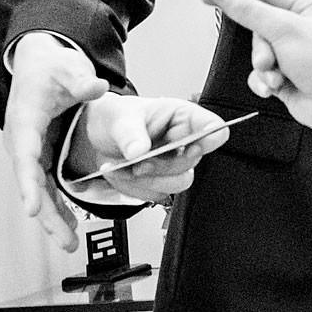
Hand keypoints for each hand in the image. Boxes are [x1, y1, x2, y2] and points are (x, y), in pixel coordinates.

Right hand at [4, 35, 108, 251]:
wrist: (38, 62)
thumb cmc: (49, 66)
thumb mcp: (68, 69)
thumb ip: (81, 81)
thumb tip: (97, 87)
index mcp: (25, 120)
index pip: (24, 156)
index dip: (27, 185)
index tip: (31, 208)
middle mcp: (22, 139)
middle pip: (30, 182)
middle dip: (45, 213)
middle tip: (63, 238)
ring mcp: (29, 149)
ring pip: (38, 189)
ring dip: (51, 217)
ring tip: (69, 242)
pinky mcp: (39, 154)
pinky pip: (46, 184)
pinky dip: (55, 205)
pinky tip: (70, 224)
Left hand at [62, 94, 231, 202]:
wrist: (98, 135)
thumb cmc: (116, 117)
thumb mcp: (118, 117)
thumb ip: (129, 133)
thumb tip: (139, 151)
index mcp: (182, 117)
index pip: (212, 127)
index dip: (208, 139)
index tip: (188, 147)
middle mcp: (183, 142)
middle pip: (190, 164)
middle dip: (159, 166)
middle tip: (134, 161)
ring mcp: (174, 164)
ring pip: (175, 184)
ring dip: (145, 180)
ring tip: (121, 167)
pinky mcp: (161, 182)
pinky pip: (154, 195)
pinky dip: (132, 188)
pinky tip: (120, 173)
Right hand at [201, 0, 311, 132]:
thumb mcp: (283, 29)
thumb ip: (247, 9)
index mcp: (310, 10)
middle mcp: (304, 32)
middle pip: (259, 30)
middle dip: (260, 48)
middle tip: (268, 58)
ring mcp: (297, 58)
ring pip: (259, 55)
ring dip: (264, 68)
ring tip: (277, 75)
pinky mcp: (290, 80)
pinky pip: (263, 76)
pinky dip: (265, 83)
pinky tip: (276, 87)